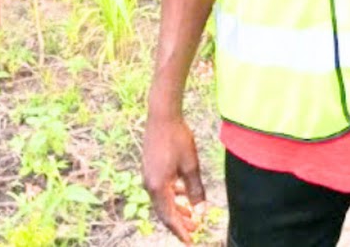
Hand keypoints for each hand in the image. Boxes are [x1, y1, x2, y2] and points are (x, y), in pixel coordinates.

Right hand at [142, 114, 206, 243]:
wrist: (162, 115)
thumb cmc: (177, 138)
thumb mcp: (191, 165)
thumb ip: (195, 189)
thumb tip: (200, 210)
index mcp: (158, 187)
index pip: (169, 217)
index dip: (181, 231)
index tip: (191, 241)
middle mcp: (149, 185)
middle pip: (164, 211)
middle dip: (180, 221)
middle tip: (195, 229)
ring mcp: (148, 176)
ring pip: (163, 199)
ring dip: (177, 208)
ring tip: (191, 213)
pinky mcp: (150, 167)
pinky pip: (161, 188)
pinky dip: (172, 194)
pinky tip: (183, 191)